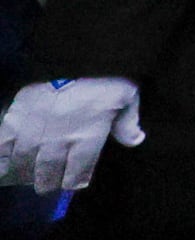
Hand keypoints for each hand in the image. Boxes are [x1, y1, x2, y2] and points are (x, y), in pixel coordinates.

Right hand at [0, 77, 140, 194]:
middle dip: (46, 182)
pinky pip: (3, 147)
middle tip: (45, 184)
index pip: (77, 174)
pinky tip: (4, 166)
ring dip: (25, 172)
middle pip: (48, 173)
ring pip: (25, 163)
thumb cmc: (104, 76)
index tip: (72, 181)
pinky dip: (2, 159)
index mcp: (87, 139)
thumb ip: (127, 122)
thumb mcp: (125, 96)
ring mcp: (33, 132)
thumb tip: (136, 140)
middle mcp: (58, 141)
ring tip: (27, 175)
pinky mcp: (13, 120)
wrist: (73, 55)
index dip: (74, 181)